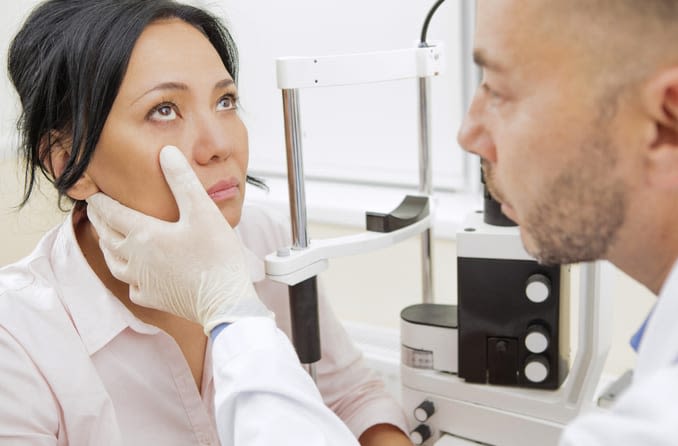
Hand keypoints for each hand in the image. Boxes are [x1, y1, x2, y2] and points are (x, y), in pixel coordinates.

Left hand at [86, 145, 271, 333]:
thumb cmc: (217, 256)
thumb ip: (182, 180)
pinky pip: (131, 286)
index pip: (112, 213)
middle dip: (99, 221)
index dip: (100, 202)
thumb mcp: (202, 211)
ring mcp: (142, 281)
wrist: (225, 301)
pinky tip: (134, 274)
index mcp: (144, 234)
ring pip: (114, 262)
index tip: (93, 194)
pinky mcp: (153, 298)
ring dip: (107, 247)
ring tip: (106, 238)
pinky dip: (127, 275)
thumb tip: (166, 153)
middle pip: (108, 236)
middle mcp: (136, 259)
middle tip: (93, 211)